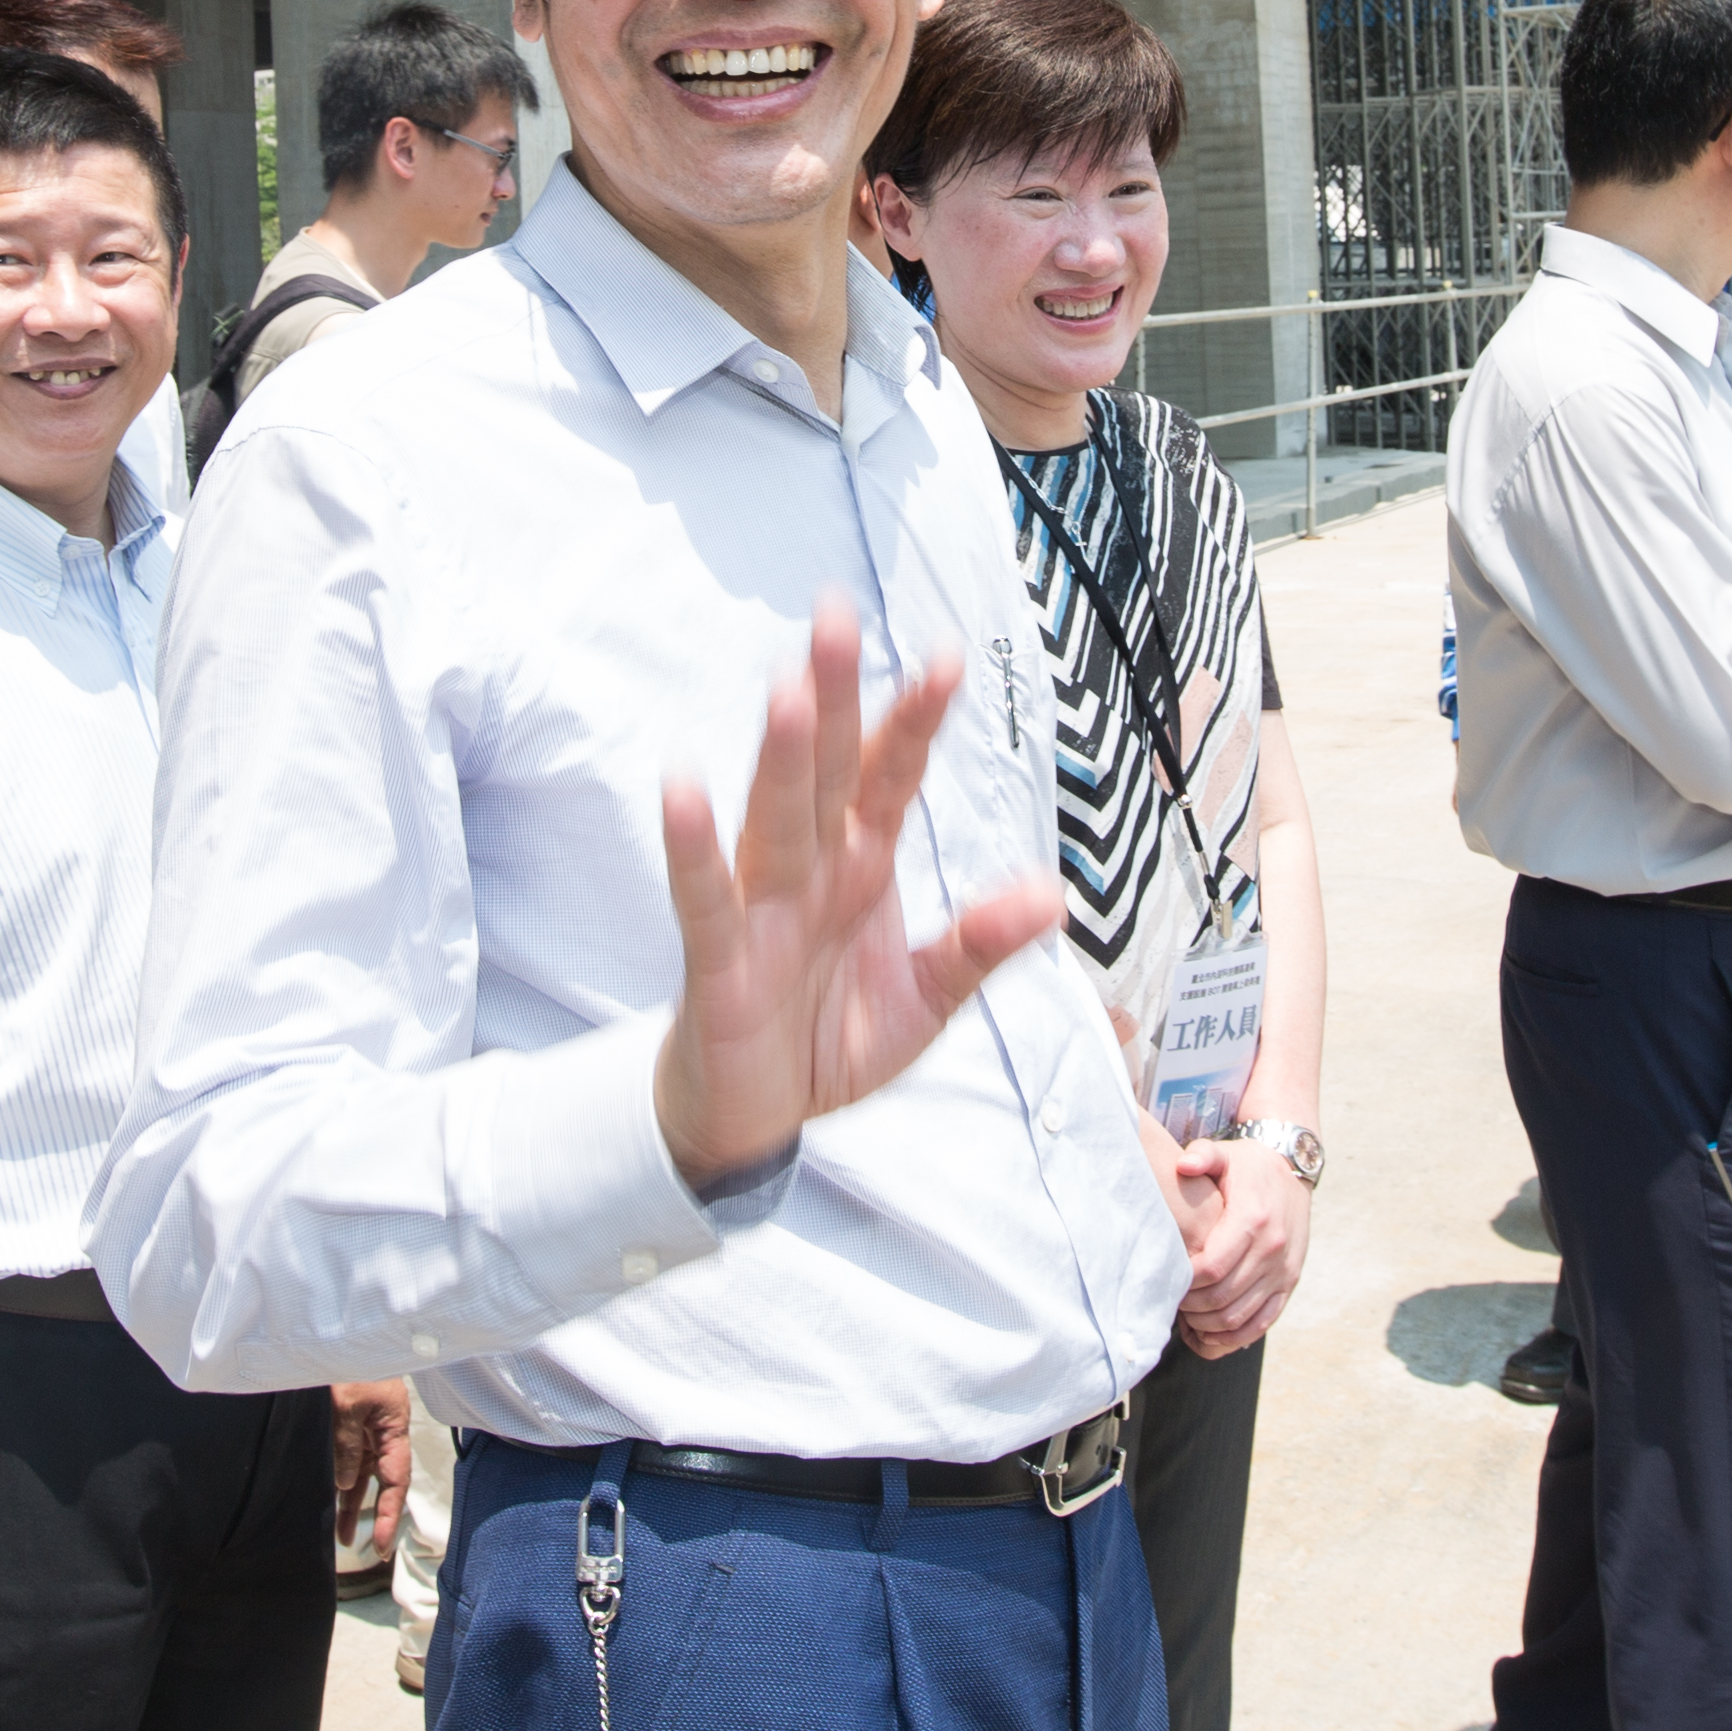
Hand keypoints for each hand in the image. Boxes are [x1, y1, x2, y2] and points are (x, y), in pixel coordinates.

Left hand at [334, 1378, 411, 1556]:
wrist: (340, 1332)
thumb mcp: (347, 1404)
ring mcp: (368, 1429)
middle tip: (372, 1552)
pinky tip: (334, 1502)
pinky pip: (348, 1460)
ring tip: (344, 1538)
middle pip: (382, 1482)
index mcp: (393, 1426)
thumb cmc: (351, 1362)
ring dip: (354, 1504)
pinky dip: (342, 1482)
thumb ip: (346, 1445)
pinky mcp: (351, 1425)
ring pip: (363, 1475)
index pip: (395, 1479)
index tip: (383, 1545)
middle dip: (377, 1517)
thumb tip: (344, 1483)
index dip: (391, 1514)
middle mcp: (383, 1432)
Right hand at [652, 598, 1063, 1191]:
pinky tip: (680, 786)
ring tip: (789, 686)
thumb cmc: (828, 1040)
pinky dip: (694, 846)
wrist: (755, 1118)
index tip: (947, 655)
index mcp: (863, 866)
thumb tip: (1051, 896)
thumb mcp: (927, 1000)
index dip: (916, 720)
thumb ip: (979, 945)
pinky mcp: (718, 959)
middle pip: (828, 770)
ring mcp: (762, 907)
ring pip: (774, 816)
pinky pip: (706, 895)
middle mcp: (812, 869)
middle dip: (837, 694)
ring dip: (782, 755)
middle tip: (836, 611)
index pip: (891, 777)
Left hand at [1171, 1135, 1313, 1358]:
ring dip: (1208, 1326)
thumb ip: (1202, 1155)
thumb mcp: (1225, 1154)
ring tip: (1185, 1318)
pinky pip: (1263, 1323)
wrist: (1292, 1171)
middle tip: (1170, 1301)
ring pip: (1241, 1317)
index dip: (1185, 1281)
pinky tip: (1210, 1333)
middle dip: (1191, 1307)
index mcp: (1253, 1220)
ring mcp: (1283, 1270)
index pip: (1213, 1267)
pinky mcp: (1289, 1283)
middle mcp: (1273, 1249)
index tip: (1167, 1278)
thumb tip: (1184, 1164)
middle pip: (1223, 1297)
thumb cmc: (1247, 1166)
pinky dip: (1235, 1336)